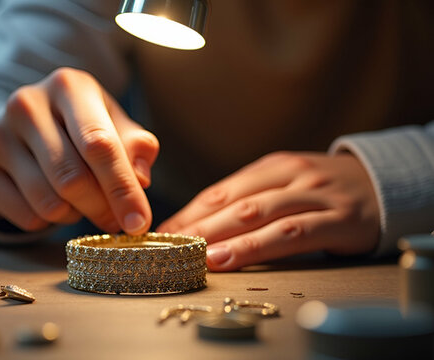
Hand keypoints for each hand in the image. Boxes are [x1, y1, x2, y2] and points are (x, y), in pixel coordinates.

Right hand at [0, 68, 158, 233]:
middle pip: (72, 178)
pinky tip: (49, 202)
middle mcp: (27, 103)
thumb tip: (140, 179)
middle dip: (101, 209)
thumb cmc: (78, 129)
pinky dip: (46, 221)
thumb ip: (135, 148)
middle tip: (114, 222)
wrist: (20, 130)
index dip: (122, 189)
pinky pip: (24, 215)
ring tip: (77, 202)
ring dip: (73, 215)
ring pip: (48, 202)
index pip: (99, 144)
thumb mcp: (114, 127)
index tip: (138, 223)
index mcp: (68, 86)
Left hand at [157, 152, 379, 270]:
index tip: (159, 233)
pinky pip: (292, 232)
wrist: (389, 184)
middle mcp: (290, 175)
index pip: (219, 192)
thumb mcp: (287, 185)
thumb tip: (196, 225)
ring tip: (192, 254)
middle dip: (194, 226)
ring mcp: (315, 195)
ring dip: (220, 236)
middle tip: (165, 247)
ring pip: (257, 215)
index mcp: (270, 167)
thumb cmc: (325, 192)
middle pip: (232, 203)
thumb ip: (250, 199)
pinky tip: (230, 256)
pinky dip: (257, 246)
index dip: (187, 213)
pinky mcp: (339, 218)